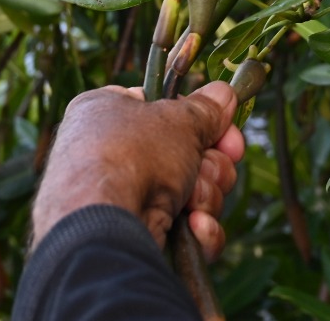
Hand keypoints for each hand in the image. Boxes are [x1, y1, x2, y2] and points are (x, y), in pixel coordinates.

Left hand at [32, 82, 244, 259]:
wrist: (103, 224)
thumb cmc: (133, 155)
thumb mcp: (178, 119)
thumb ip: (205, 109)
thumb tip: (224, 94)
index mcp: (108, 112)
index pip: (166, 111)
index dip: (202, 121)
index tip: (227, 133)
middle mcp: (111, 153)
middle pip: (185, 154)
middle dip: (210, 165)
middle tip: (213, 167)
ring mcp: (122, 198)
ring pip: (190, 193)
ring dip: (205, 195)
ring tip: (195, 199)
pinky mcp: (136, 235)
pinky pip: (183, 229)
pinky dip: (197, 228)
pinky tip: (194, 225)